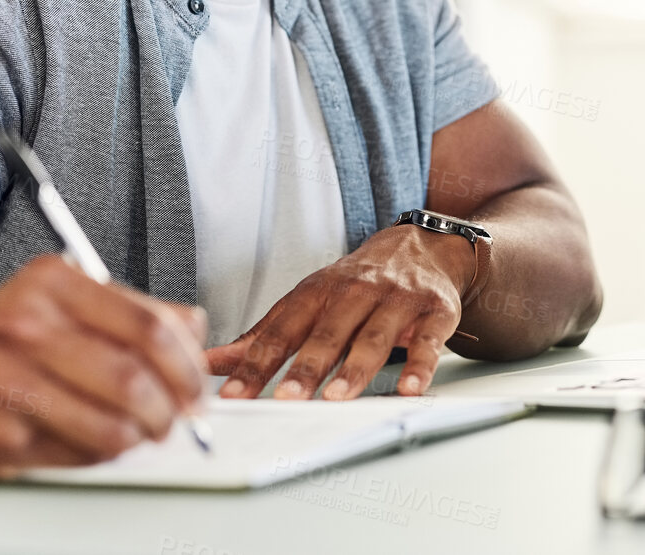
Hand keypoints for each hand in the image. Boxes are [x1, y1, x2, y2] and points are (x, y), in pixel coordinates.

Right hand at [0, 254, 207, 478]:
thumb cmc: (1, 343)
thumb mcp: (62, 302)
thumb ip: (131, 310)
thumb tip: (194, 330)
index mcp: (50, 283)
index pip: (148, 326)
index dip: (186, 363)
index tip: (195, 383)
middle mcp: (25, 326)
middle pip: (134, 378)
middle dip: (170, 408)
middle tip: (176, 417)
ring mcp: (8, 382)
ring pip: (113, 424)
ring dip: (141, 436)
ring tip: (142, 432)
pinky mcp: (1, 434)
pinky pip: (81, 454)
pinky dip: (104, 454)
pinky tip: (98, 441)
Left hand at [207, 225, 475, 400]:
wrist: (421, 246)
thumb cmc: (356, 284)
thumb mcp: (308, 301)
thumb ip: (264, 335)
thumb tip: (210, 362)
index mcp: (318, 293)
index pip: (282, 331)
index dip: (256, 363)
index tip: (235, 393)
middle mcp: (354, 294)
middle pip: (326, 333)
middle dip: (305, 366)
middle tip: (285, 398)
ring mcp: (396, 302)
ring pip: (373, 337)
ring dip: (355, 369)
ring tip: (337, 398)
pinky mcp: (434, 312)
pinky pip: (427, 341)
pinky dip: (419, 365)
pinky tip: (409, 389)